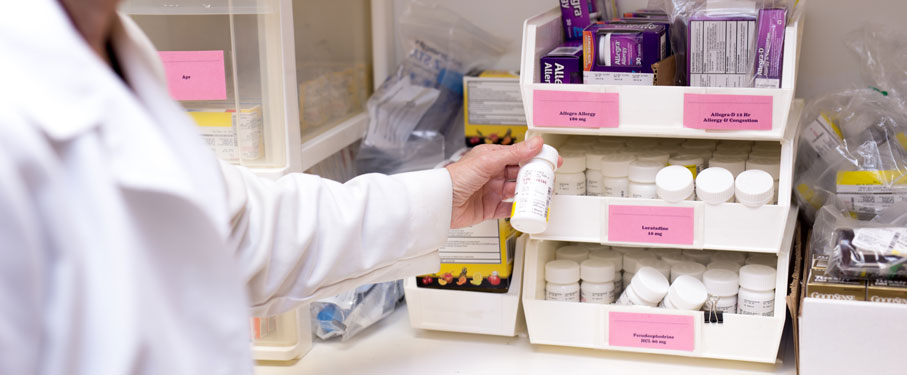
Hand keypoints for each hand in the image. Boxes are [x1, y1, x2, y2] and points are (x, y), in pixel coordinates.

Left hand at [445, 137, 561, 228]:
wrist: (442, 201)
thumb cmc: (457, 177)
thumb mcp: (488, 160)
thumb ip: (514, 153)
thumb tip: (535, 143)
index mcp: (491, 158)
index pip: (518, 155)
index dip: (535, 157)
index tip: (549, 160)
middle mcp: (492, 174)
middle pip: (519, 174)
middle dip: (534, 177)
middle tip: (548, 180)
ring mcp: (491, 191)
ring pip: (516, 191)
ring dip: (527, 193)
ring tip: (540, 194)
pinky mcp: (489, 208)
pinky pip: (508, 209)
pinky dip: (517, 209)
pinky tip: (526, 208)